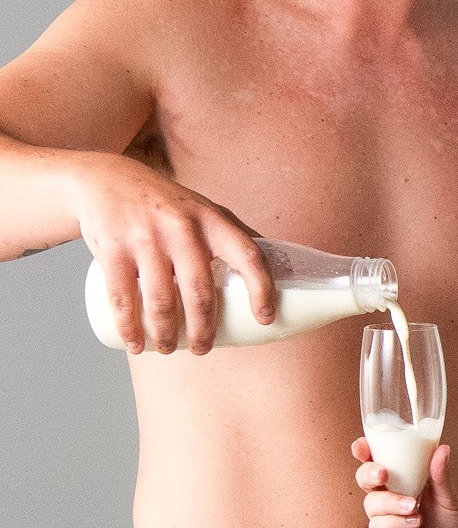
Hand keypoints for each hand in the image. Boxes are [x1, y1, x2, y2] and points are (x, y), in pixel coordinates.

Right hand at [71, 154, 273, 353]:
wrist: (104, 178)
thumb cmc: (166, 204)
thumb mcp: (205, 210)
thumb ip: (236, 237)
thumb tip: (282, 270)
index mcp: (212, 220)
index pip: (247, 255)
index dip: (261, 288)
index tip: (265, 319)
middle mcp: (181, 227)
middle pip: (200, 291)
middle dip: (203, 330)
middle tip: (202, 349)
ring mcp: (145, 237)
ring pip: (161, 301)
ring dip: (166, 335)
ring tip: (169, 348)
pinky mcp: (112, 247)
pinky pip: (122, 297)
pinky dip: (130, 327)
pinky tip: (136, 344)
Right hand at [356, 442, 457, 527]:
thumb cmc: (453, 527)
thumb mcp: (449, 498)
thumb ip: (440, 476)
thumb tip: (442, 449)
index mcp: (402, 481)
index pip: (378, 461)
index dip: (365, 452)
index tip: (362, 447)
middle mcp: (389, 498)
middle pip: (365, 479)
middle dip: (369, 473)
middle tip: (383, 474)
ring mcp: (384, 519)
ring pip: (371, 503)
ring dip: (390, 502)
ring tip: (413, 507)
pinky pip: (378, 527)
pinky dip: (394, 522)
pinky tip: (413, 523)